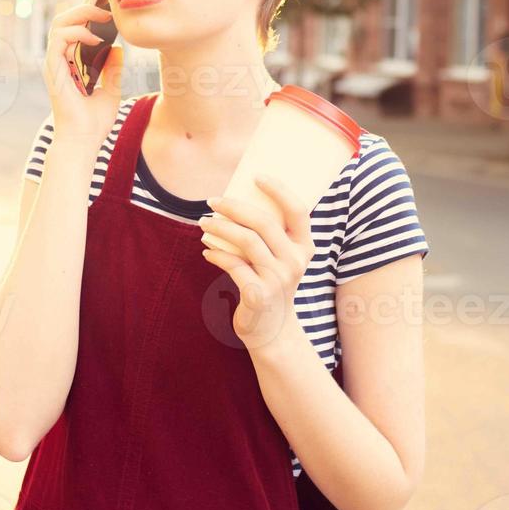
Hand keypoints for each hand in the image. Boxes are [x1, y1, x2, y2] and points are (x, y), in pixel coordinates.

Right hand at [43, 0, 122, 146]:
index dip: (86, 15)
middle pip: (63, 21)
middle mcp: (59, 61)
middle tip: (107, 10)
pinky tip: (96, 39)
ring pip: (58, 24)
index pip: (72, 28)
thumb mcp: (111, 90)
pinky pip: (59, 40)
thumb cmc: (94, 121)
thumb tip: (118, 48)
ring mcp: (54, 64)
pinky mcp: (53, 70)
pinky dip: (77, 33)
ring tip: (103, 18)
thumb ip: (113, 69)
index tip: (108, 11)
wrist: (84, 140)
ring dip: (81, 16)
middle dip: (84, 9)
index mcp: (69, 63)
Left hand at [199, 175, 315, 351]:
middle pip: (264, 222)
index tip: (257, 176)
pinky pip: (232, 265)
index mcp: (305, 247)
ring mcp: (278, 278)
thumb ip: (270, 236)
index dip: (279, 190)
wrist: (273, 332)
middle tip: (213, 200)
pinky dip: (216, 255)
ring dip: (220, 228)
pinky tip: (207, 251)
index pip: (297, 210)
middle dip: (234, 207)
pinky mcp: (258, 294)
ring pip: (245, 241)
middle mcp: (295, 261)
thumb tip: (236, 203)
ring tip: (203, 223)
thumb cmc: (272, 287)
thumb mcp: (281, 261)